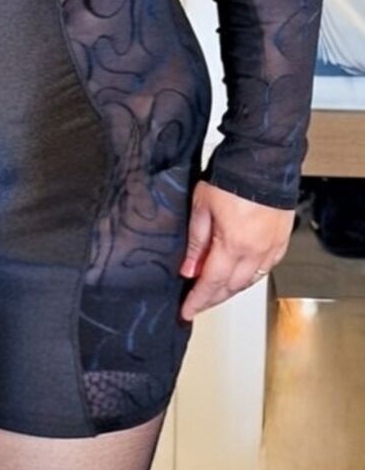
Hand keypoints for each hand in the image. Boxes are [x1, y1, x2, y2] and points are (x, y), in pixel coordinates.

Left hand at [178, 180, 293, 320]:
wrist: (263, 159)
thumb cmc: (232, 176)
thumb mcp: (201, 207)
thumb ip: (197, 242)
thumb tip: (189, 269)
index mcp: (233, 244)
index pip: (212, 283)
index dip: (198, 300)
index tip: (187, 311)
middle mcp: (256, 250)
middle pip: (231, 287)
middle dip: (213, 298)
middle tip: (198, 303)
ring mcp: (271, 247)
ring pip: (249, 281)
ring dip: (231, 289)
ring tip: (215, 291)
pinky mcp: (282, 240)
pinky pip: (265, 268)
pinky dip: (250, 277)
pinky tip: (240, 276)